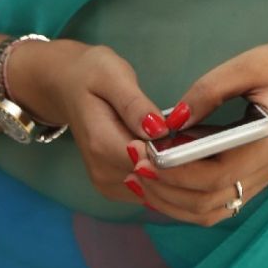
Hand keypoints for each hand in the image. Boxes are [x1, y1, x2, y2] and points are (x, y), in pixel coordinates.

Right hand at [8, 38, 183, 208]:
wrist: (65, 86)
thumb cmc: (90, 74)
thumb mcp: (112, 74)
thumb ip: (134, 103)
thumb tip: (159, 129)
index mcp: (102, 145)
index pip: (150, 164)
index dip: (178, 155)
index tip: (199, 138)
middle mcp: (103, 172)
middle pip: (156, 182)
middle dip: (183, 166)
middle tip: (203, 141)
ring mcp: (108, 184)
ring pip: (156, 192)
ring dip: (179, 175)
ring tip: (192, 145)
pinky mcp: (114, 188)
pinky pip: (150, 192)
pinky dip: (168, 178)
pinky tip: (178, 155)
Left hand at [120, 32, 267, 226]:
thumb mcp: (247, 64)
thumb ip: (208, 90)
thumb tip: (172, 118)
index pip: (214, 175)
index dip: (174, 172)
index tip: (141, 155)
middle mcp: (265, 170)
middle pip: (207, 202)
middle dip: (164, 189)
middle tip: (131, 164)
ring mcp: (261, 178)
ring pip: (211, 210)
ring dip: (172, 200)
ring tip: (140, 176)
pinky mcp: (253, 175)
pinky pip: (217, 201)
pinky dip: (186, 198)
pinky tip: (163, 177)